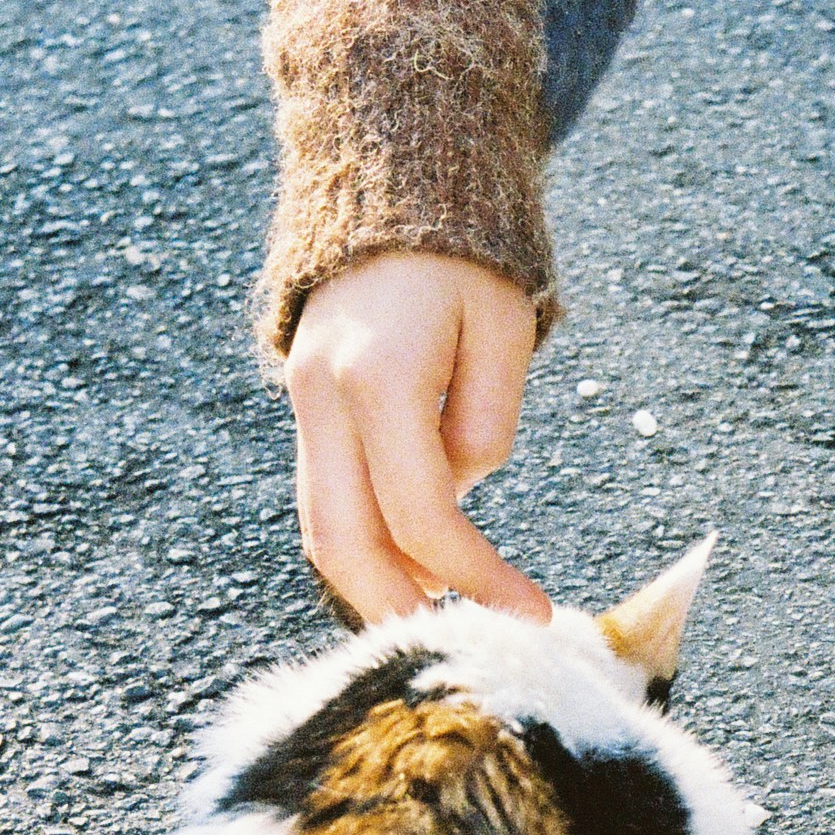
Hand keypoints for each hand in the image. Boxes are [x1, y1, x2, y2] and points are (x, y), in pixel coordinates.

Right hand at [283, 250, 549, 625]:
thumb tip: (460, 496)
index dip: (476, 577)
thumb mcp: (503, 329)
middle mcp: (323, 396)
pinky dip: (367, 545)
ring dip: (378, 587)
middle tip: (470, 647)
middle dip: (404, 611)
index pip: (422, 516)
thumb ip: (487, 421)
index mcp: (379, 376)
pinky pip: (328, 498)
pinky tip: (417, 572)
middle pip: (344, 543)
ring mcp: (303, 403)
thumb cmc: (465, 257)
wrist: (389, 187)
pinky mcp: (305, 408)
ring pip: (323, 530)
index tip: (531, 612)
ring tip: (446, 618)